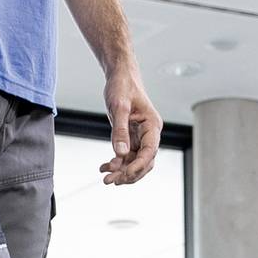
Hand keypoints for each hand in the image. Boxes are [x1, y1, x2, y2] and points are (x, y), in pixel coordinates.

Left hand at [100, 66, 161, 184]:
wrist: (120, 76)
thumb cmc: (123, 86)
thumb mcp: (119, 107)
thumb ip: (120, 130)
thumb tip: (121, 153)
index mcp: (152, 125)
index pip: (150, 152)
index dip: (138, 166)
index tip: (124, 174)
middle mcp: (149, 133)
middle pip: (145, 162)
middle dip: (130, 174)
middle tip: (112, 181)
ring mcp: (140, 137)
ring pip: (135, 162)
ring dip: (122, 171)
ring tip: (106, 178)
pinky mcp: (131, 137)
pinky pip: (127, 156)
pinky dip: (117, 163)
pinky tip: (105, 167)